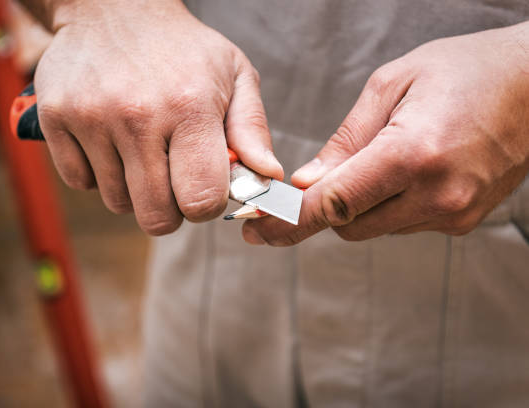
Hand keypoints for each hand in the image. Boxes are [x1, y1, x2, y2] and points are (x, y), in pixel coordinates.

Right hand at [30, 0, 282, 234]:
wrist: (113, 7)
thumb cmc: (182, 49)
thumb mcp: (233, 75)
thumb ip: (252, 129)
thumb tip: (268, 176)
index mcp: (190, 107)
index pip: (200, 200)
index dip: (206, 206)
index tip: (204, 189)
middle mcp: (138, 116)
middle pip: (156, 217)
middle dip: (171, 210)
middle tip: (173, 181)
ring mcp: (91, 118)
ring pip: (117, 203)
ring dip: (134, 190)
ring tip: (143, 151)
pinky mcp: (55, 119)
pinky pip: (80, 183)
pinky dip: (99, 174)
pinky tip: (112, 143)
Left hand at [243, 22, 528, 245]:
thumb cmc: (465, 70)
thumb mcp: (392, 85)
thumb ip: (345, 142)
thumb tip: (306, 184)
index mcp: (412, 154)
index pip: (334, 205)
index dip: (288, 222)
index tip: (256, 230)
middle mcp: (436, 194)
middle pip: (348, 225)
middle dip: (323, 207)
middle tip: (312, 182)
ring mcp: (454, 213)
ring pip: (374, 228)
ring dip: (359, 205)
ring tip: (381, 157)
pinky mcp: (464, 221)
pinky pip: (404, 224)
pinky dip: (388, 205)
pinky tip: (404, 171)